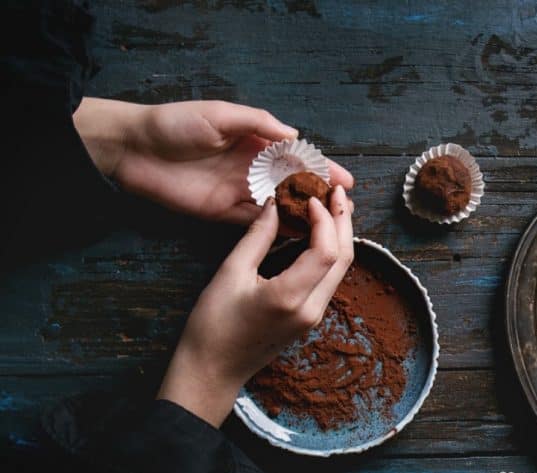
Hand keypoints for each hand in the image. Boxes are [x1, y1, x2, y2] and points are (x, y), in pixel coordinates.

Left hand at [73, 98, 354, 224]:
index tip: (345, 180)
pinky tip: (298, 235)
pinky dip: (276, 229)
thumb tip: (296, 135)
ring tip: (330, 226)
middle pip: (294, 184)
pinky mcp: (222, 212)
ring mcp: (238, 192)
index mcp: (255, 142)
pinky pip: (256, 223)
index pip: (297, 157)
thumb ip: (259, 123)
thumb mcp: (221, 114)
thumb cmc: (175, 123)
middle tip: (345, 209)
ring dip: (303, 214)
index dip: (322, 168)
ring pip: (279, 206)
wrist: (134, 148)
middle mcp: (252, 169)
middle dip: (320, 195)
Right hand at [158, 186, 354, 426]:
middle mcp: (311, 309)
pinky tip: (320, 233)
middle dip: (343, 221)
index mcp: (290, 298)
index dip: (325, 219)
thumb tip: (275, 204)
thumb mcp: (230, 274)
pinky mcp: (310, 318)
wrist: (212, 371)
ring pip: (341, 269)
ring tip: (331, 206)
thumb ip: (257, 237)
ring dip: (339, 236)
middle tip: (337, 191)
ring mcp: (314, 316)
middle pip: (344, 259)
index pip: (326, 251)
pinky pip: (329, 279)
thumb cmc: (213, 325)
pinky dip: (330, 252)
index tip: (311, 197)